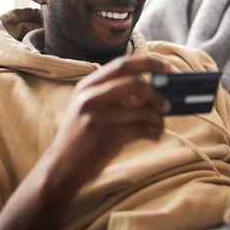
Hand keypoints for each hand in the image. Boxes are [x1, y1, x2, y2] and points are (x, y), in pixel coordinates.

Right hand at [40, 55, 172, 191]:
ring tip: (159, 126)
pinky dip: (154, 132)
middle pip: (134, 83)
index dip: (149, 63)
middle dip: (156, 93)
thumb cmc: (82, 136)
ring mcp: (97, 117)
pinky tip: (154, 136)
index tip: (168, 67)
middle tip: (166, 105)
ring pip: (141, 110)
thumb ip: (114, 94)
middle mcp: (89, 97)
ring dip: (158, 119)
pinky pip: (141, 129)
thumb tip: (153, 87)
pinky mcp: (105, 138)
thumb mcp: (89, 107)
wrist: (61, 167)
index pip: (122, 64)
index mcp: (87, 85)